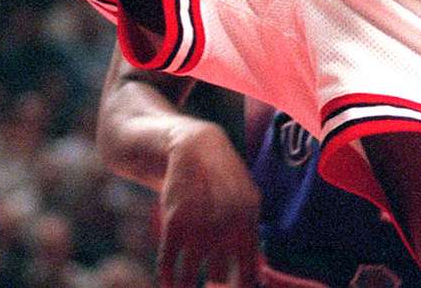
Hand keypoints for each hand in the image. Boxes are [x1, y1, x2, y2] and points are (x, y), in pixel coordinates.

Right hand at [157, 121, 260, 287]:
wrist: (194, 146)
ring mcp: (197, 225)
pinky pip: (168, 264)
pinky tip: (168, 285)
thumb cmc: (223, 180)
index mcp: (248, 225)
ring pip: (188, 279)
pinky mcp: (173, 222)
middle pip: (218, 281)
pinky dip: (167, 280)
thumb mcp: (247, 203)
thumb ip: (249, 239)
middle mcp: (224, 227)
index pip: (247, 277)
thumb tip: (252, 280)